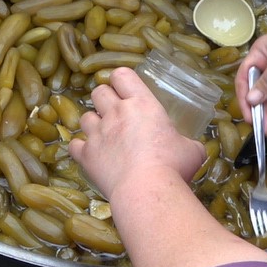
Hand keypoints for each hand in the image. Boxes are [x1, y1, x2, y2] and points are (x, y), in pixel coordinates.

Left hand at [70, 68, 206, 199]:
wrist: (147, 191)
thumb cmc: (173, 166)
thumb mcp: (192, 150)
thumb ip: (187, 143)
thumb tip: (191, 148)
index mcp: (142, 104)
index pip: (122, 75)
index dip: (121, 80)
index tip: (126, 89)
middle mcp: (116, 113)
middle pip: (99, 91)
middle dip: (105, 99)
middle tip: (116, 113)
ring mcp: (98, 133)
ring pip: (84, 116)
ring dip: (93, 123)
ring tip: (104, 135)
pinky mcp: (87, 155)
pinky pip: (74, 145)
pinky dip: (81, 148)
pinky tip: (90, 155)